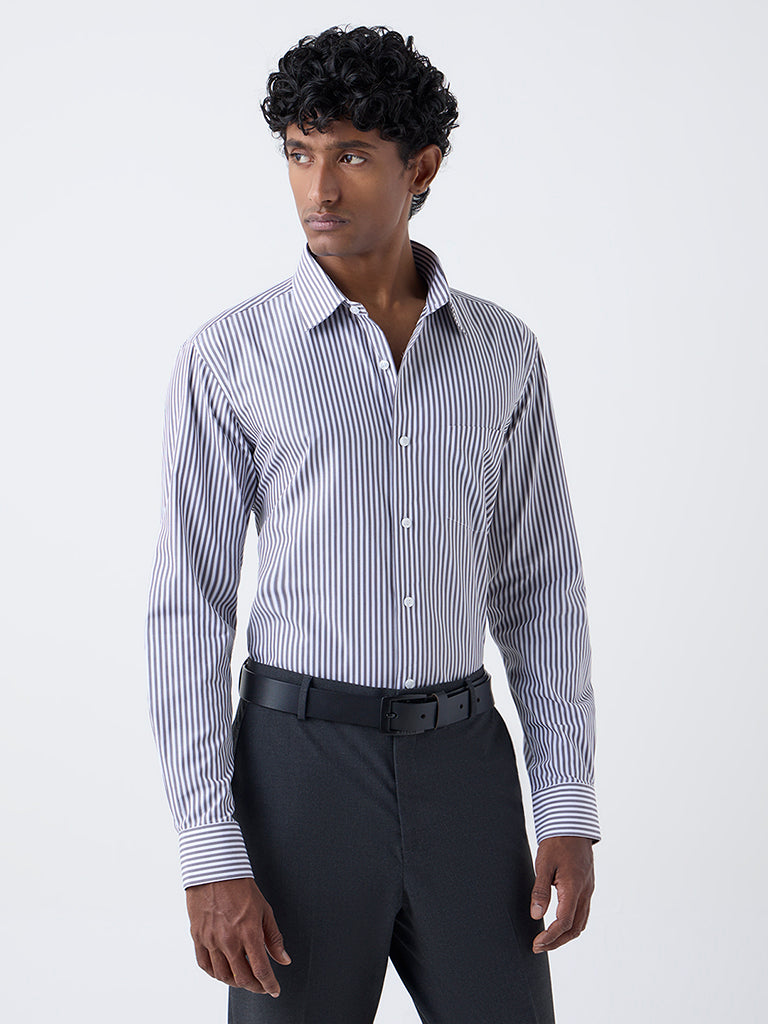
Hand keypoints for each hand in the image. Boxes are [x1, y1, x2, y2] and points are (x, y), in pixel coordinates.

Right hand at [186, 877, 291, 994]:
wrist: (215, 871)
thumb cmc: (240, 887)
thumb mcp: (264, 910)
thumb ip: (274, 938)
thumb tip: (284, 959)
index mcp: (248, 932)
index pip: (261, 970)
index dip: (269, 985)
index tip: (274, 990)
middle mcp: (229, 940)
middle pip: (242, 978)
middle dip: (255, 986)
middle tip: (261, 985)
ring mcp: (211, 940)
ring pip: (223, 976)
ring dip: (236, 982)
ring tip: (244, 978)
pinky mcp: (198, 938)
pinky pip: (205, 965)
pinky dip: (216, 974)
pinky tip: (224, 971)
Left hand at [530, 835, 594, 952]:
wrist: (573, 825)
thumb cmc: (557, 842)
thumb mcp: (544, 864)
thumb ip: (540, 891)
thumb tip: (536, 915)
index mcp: (574, 887)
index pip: (564, 922)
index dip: (550, 936)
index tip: (537, 943)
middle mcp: (585, 892)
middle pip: (575, 928)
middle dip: (557, 942)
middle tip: (539, 946)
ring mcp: (588, 890)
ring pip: (581, 922)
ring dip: (565, 935)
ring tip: (547, 940)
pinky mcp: (587, 886)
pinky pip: (583, 912)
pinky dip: (571, 924)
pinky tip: (559, 924)